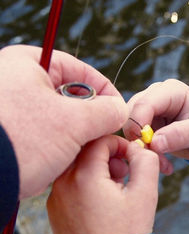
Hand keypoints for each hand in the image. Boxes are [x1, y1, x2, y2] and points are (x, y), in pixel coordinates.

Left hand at [0, 45, 127, 198]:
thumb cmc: (23, 141)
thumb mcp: (74, 122)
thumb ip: (107, 112)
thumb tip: (121, 111)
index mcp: (27, 63)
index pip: (80, 70)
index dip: (106, 90)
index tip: (119, 110)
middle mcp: (16, 81)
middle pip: (71, 95)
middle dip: (90, 118)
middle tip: (103, 134)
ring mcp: (11, 108)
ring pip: (60, 117)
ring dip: (76, 135)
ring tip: (81, 151)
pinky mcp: (11, 132)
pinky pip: (45, 133)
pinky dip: (59, 145)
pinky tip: (63, 159)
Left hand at [47, 135, 158, 233]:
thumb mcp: (145, 192)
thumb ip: (145, 160)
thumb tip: (137, 148)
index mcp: (83, 176)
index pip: (99, 141)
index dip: (119, 144)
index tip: (130, 156)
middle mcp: (63, 184)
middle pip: (86, 153)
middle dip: (109, 157)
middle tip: (124, 173)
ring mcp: (55, 200)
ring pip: (78, 169)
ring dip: (98, 171)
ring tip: (115, 189)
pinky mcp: (55, 212)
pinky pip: (70, 186)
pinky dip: (87, 185)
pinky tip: (102, 203)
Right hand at [123, 79, 188, 160]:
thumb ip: (181, 135)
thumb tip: (154, 142)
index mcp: (172, 90)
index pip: (144, 103)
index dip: (139, 125)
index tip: (145, 147)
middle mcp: (156, 95)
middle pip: (131, 114)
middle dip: (139, 139)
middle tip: (155, 160)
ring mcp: (149, 109)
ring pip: (129, 127)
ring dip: (142, 149)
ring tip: (164, 164)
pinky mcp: (145, 123)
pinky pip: (135, 138)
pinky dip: (146, 153)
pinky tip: (164, 164)